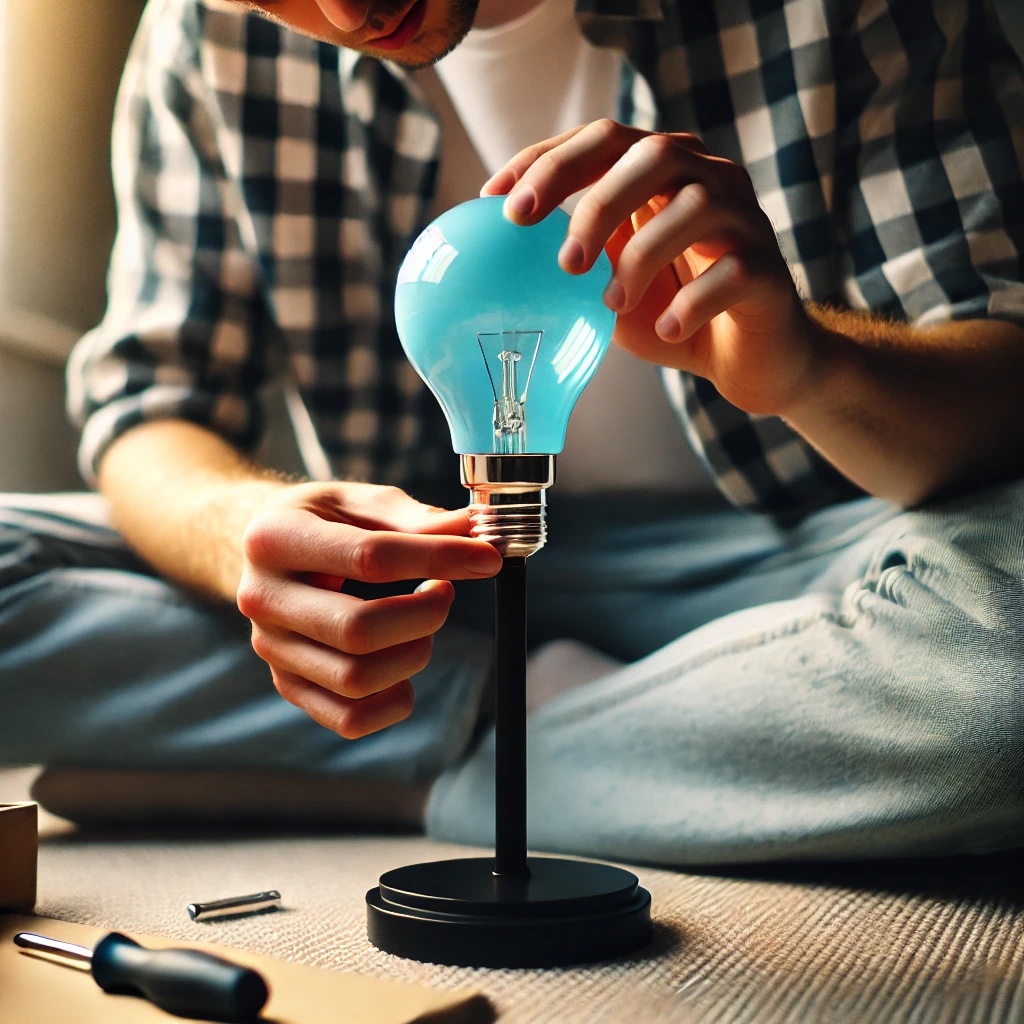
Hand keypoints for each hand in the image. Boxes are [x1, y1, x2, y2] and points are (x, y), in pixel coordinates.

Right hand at [236, 481, 501, 738]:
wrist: (262, 553)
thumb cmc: (323, 521)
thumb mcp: (362, 502)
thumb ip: (418, 520)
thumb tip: (476, 530)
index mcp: (275, 538)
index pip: (370, 556)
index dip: (439, 558)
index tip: (488, 559)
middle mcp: (262, 598)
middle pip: (358, 629)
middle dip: (424, 615)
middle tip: (445, 593)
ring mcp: (271, 649)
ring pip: (356, 679)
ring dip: (413, 654)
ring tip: (422, 623)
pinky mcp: (288, 685)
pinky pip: (350, 719)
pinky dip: (395, 701)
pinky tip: (404, 665)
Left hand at [481, 119, 822, 416]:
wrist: (751, 360)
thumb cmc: (674, 315)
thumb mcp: (610, 289)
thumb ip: (575, 266)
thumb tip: (502, 266)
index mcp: (664, 173)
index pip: (603, 141)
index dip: (547, 161)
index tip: (496, 201)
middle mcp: (709, 180)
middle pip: (652, 154)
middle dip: (595, 201)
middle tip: (562, 260)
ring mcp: (744, 221)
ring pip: (695, 207)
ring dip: (641, 257)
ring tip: (611, 306)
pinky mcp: (768, 271)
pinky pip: (732, 272)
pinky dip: (692, 303)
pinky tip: (669, 330)